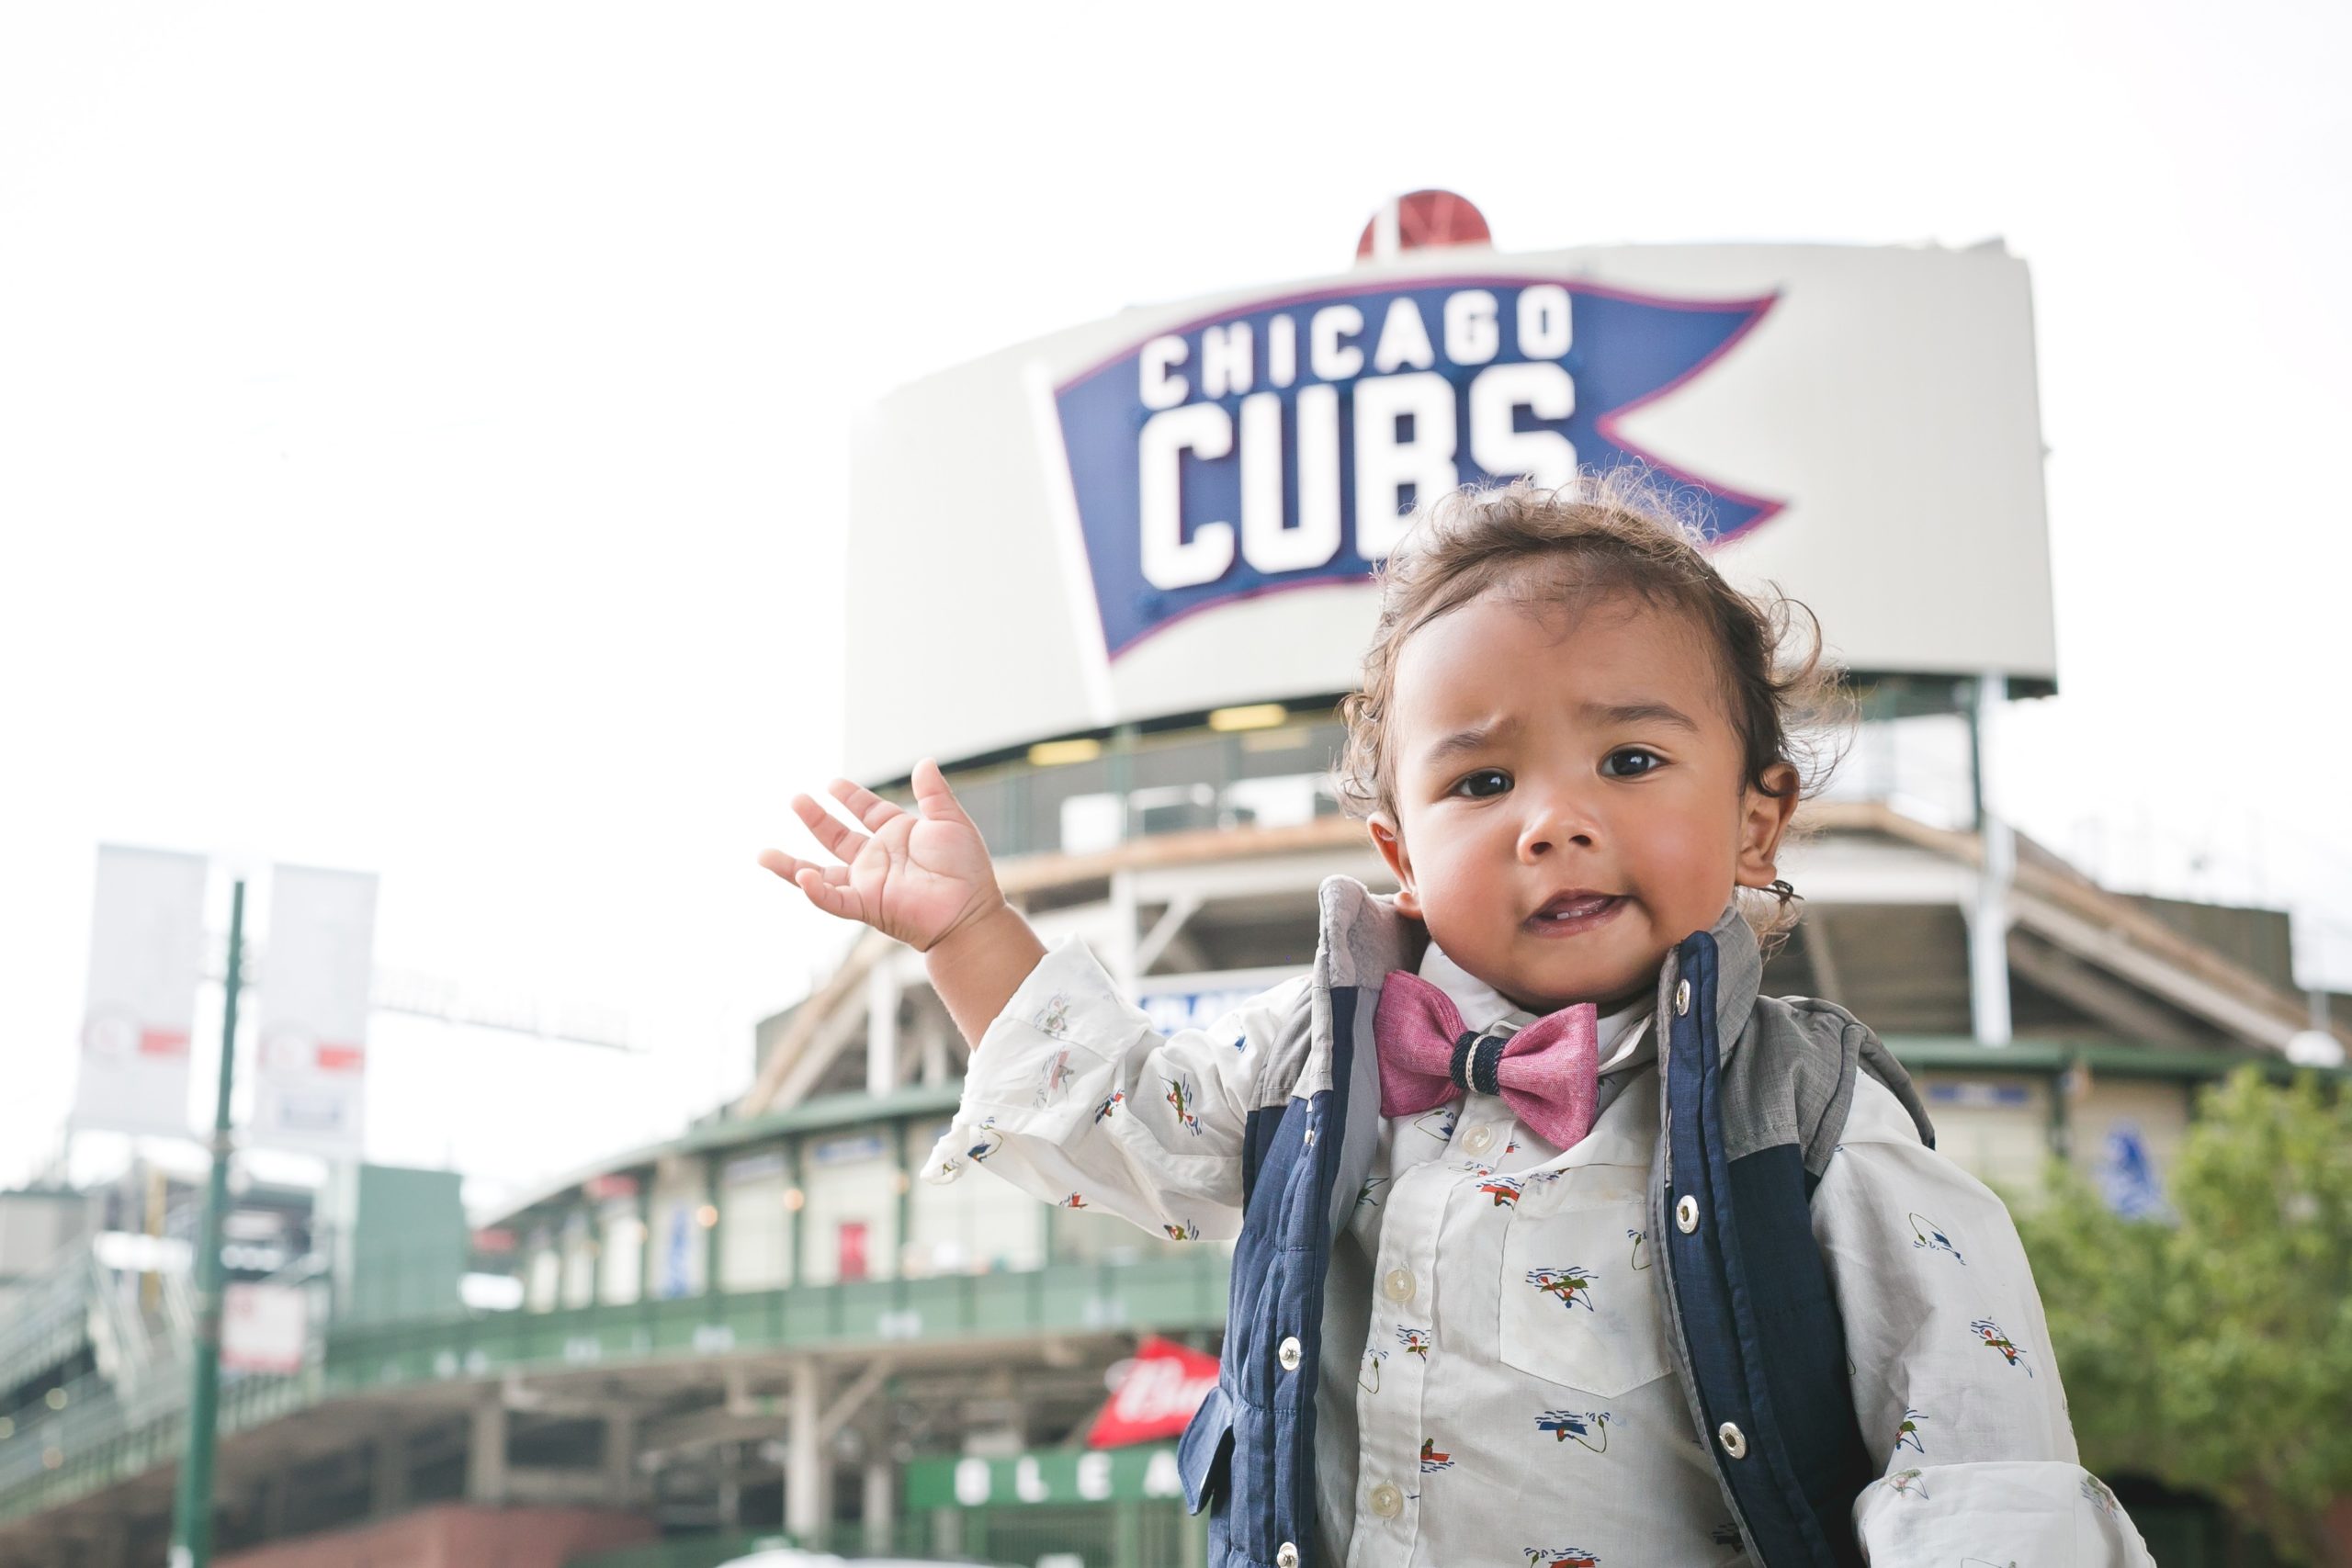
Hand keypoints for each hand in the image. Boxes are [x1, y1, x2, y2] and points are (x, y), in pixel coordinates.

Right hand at [759, 759, 1005, 952]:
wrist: (970, 910)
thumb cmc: (966, 869)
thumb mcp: (950, 822)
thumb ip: (933, 793)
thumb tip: (925, 761)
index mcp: (897, 836)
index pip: (867, 812)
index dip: (850, 797)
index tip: (832, 783)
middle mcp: (877, 860)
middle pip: (835, 838)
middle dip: (815, 820)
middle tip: (796, 799)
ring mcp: (867, 883)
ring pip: (819, 875)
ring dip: (791, 865)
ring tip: (763, 854)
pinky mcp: (866, 905)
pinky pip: (833, 900)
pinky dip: (815, 891)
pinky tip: (800, 876)